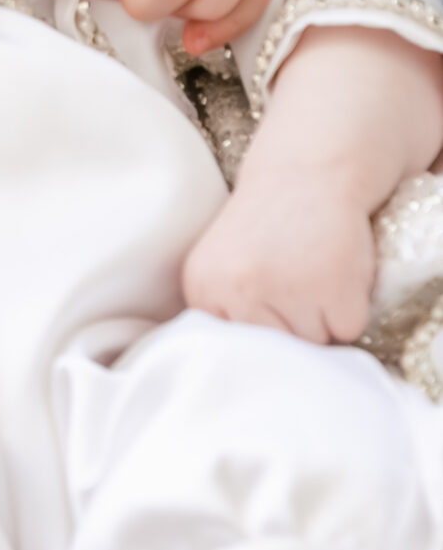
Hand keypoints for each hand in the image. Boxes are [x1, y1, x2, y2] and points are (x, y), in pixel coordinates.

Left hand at [183, 167, 375, 343]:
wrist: (308, 170)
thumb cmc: (267, 223)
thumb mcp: (224, 265)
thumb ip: (226, 316)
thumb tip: (241, 379)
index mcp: (202, 288)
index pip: (233, 351)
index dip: (257, 334)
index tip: (265, 301)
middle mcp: (238, 293)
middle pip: (276, 353)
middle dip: (289, 327)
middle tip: (290, 276)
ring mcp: (288, 293)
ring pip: (315, 344)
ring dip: (320, 316)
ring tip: (310, 267)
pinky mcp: (336, 293)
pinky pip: (348, 328)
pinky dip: (348, 305)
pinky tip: (333, 265)